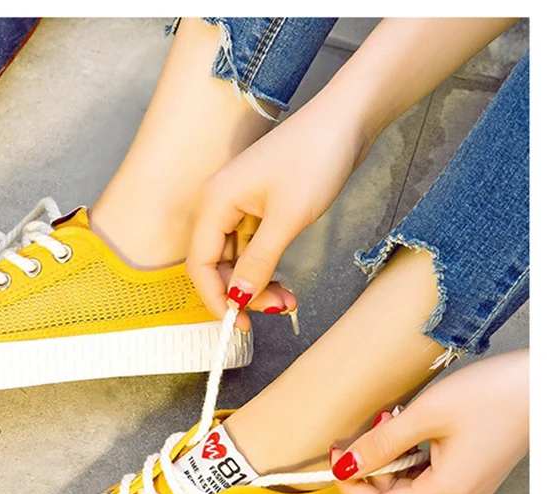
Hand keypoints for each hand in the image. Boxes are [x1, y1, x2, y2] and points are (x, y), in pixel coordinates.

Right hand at [186, 92, 368, 328]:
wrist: (347, 118)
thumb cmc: (316, 156)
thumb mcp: (288, 217)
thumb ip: (259, 261)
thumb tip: (237, 297)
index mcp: (214, 201)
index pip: (199, 264)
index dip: (216, 298)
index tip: (239, 323)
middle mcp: (218, 203)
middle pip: (215, 264)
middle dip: (240, 292)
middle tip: (275, 309)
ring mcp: (238, 204)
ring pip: (235, 259)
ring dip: (256, 283)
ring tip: (287, 300)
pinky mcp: (258, 206)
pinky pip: (251, 247)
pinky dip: (265, 267)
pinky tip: (284, 282)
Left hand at [330, 349, 528, 493]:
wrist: (542, 384)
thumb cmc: (495, 396)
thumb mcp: (425, 414)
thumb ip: (381, 444)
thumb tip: (346, 465)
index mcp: (446, 492)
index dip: (351, 488)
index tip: (336, 460)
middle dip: (371, 466)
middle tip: (368, 429)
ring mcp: (465, 487)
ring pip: (408, 484)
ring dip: (390, 456)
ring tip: (394, 420)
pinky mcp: (468, 472)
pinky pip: (426, 472)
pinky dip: (409, 452)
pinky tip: (409, 424)